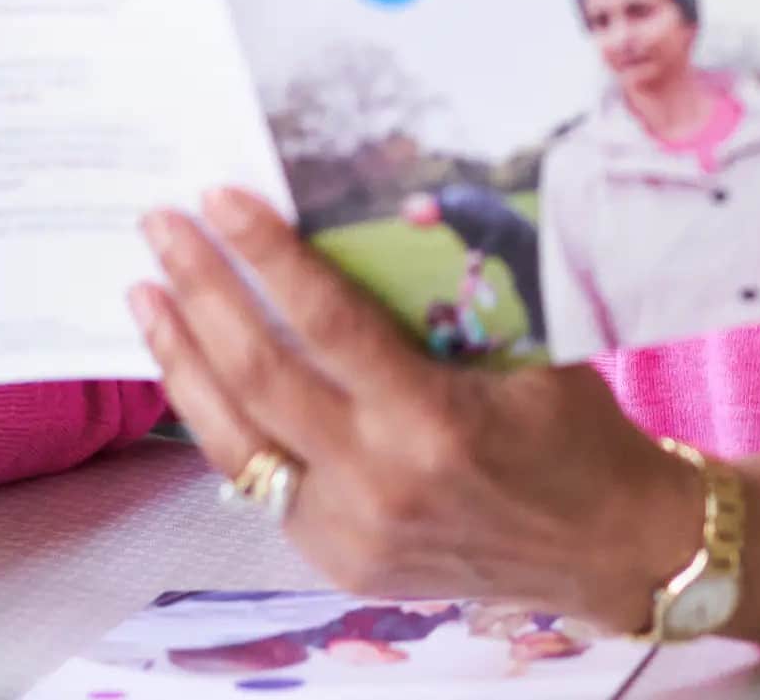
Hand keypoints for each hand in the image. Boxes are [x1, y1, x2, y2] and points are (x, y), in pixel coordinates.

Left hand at [130, 190, 712, 631]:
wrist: (612, 546)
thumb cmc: (580, 432)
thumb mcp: (529, 349)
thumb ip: (447, 303)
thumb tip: (373, 220)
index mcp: (434, 420)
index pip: (324, 321)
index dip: (263, 255)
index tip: (217, 200)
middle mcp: (379, 481)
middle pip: (257, 373)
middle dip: (200, 290)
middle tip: (162, 228)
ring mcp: (351, 531)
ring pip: (234, 438)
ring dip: (183, 360)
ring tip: (148, 297)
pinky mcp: (338, 561)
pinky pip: (260, 482)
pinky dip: (224, 423)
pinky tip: (201, 376)